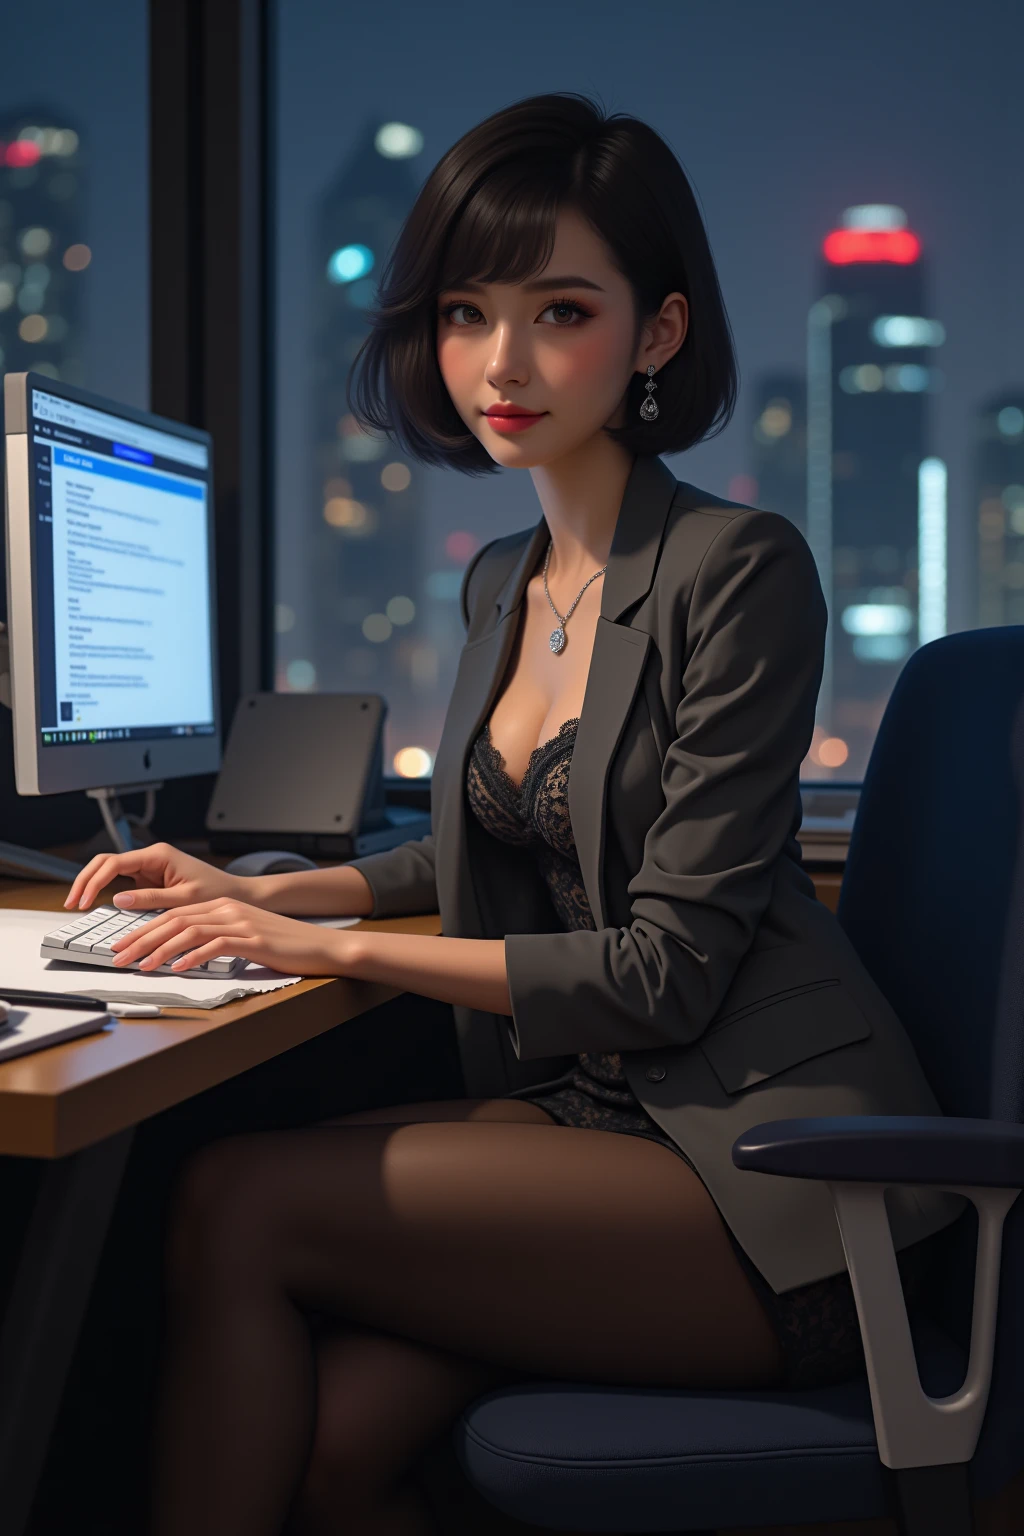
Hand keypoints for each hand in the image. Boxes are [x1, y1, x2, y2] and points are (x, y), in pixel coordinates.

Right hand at [64, 841, 247, 912]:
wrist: (234, 894)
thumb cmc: (216, 892)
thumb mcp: (184, 899)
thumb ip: (151, 898)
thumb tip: (119, 899)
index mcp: (158, 855)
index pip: (114, 863)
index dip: (93, 881)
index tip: (82, 900)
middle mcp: (150, 858)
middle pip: (105, 863)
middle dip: (85, 880)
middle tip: (72, 902)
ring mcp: (149, 869)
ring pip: (111, 873)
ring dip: (93, 886)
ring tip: (78, 904)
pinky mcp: (150, 880)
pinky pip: (123, 885)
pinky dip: (108, 894)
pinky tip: (97, 905)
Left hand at [109, 897, 354, 976]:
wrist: (320, 945)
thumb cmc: (284, 946)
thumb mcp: (245, 937)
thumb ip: (216, 939)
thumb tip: (182, 955)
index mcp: (223, 906)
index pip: (174, 914)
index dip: (144, 929)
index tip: (123, 946)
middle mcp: (228, 909)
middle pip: (174, 919)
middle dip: (141, 939)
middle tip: (119, 956)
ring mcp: (241, 922)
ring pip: (188, 931)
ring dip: (159, 949)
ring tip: (141, 966)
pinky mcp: (252, 939)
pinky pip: (214, 945)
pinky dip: (191, 957)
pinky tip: (176, 968)